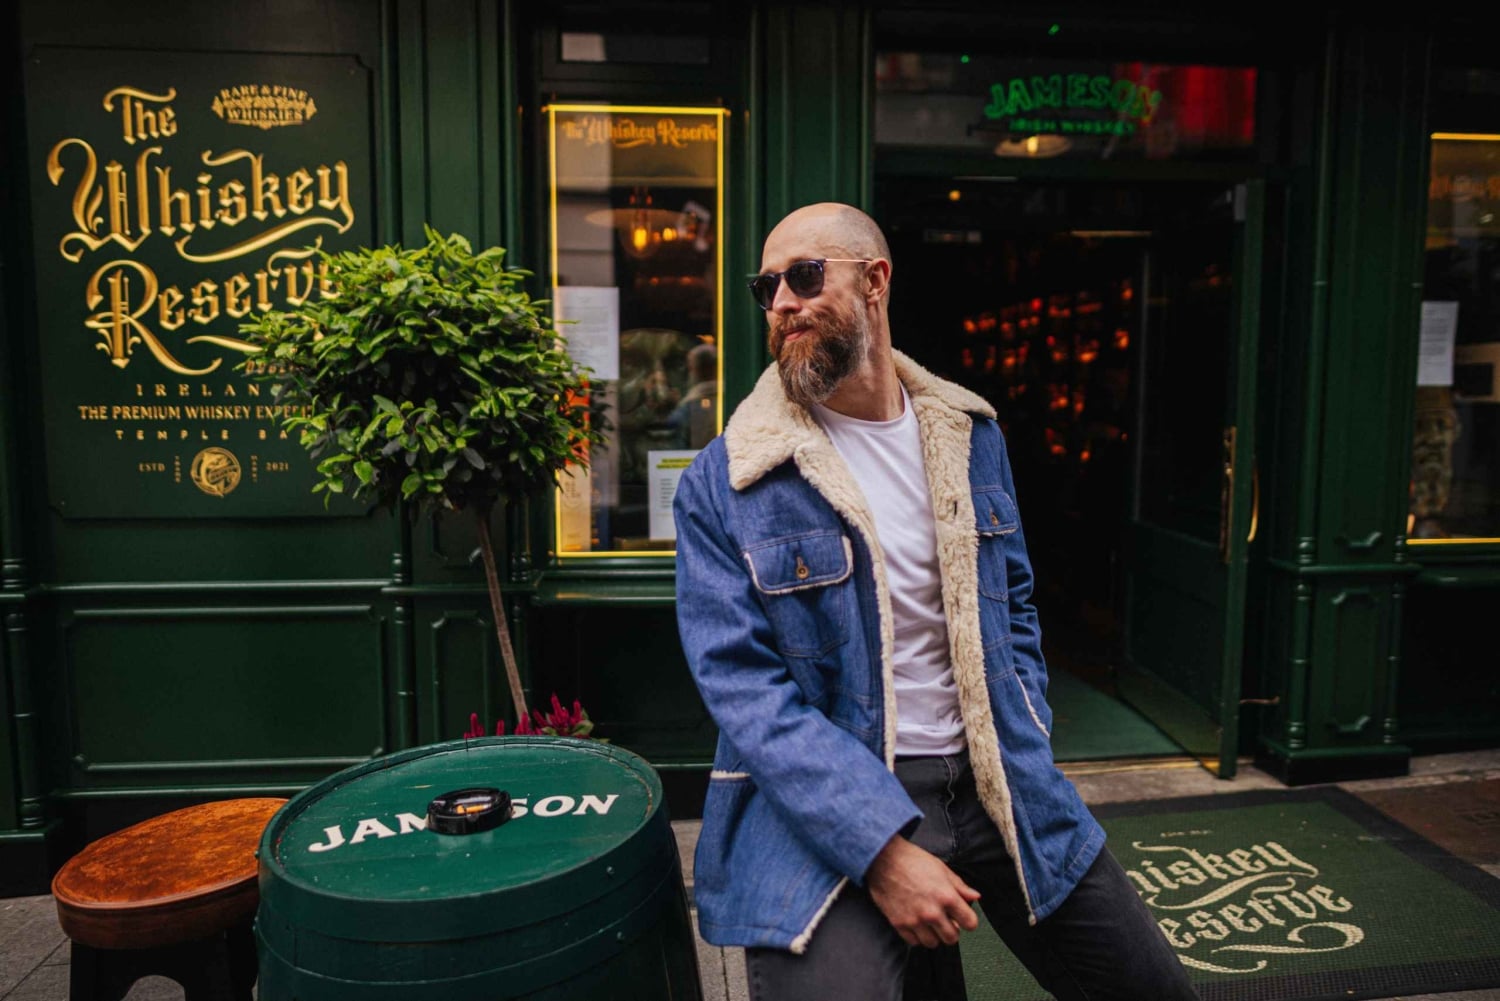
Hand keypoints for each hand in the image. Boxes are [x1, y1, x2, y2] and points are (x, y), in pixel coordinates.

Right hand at [865, 835, 980, 947]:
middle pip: (952, 938)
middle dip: (952, 930)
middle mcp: (932, 912)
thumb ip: (960, 886)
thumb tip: (974, 897)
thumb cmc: (912, 860)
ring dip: (934, 935)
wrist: (883, 859)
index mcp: (947, 896)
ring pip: (933, 943)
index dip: (968, 920)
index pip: (970, 923)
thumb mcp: (941, 868)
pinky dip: (917, 936)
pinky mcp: (899, 924)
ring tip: (930, 923)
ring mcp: (915, 920)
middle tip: (946, 921)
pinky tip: (916, 923)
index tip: (963, 917)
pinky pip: (914, 942)